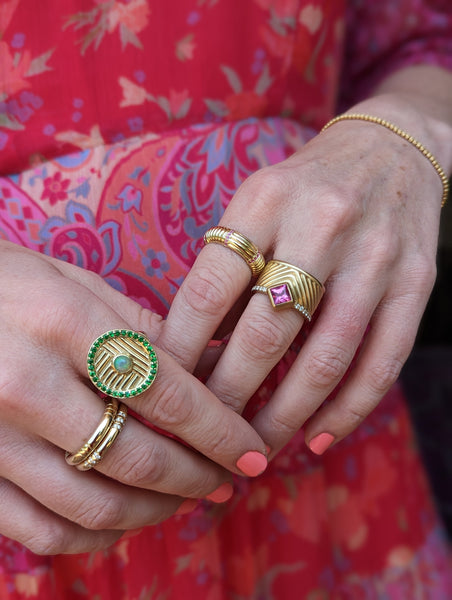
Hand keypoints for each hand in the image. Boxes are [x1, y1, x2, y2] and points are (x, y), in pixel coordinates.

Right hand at [0, 241, 266, 553]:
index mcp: (65, 324)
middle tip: (226, 480)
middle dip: (197, 479)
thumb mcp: (74, 283)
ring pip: (93, 507)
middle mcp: (28, 385)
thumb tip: (210, 365)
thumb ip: (142, 328)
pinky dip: (92, 537)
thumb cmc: (8, 283)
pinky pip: (41, 531)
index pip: (167, 394)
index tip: (254, 453)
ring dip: (154, 513)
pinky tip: (120, 519)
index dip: (221, 433)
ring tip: (180, 500)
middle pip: (138, 458)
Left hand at [159, 94, 446, 457]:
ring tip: (255, 449)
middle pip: (265, 332)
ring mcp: (376, 256)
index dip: (181, 348)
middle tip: (207, 434)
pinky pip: (381, 362)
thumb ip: (225, 270)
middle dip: (230, 396)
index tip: (161, 389)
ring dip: (286, 416)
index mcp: (266, 200)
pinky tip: (318, 438)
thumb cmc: (306, 187)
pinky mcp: (417, 282)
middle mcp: (323, 224)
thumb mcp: (255, 205)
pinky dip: (347, 411)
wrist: (390, 152)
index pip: (210, 287)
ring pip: (325, 358)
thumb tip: (193, 352)